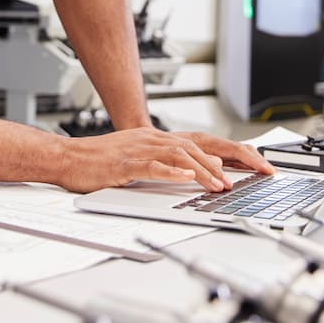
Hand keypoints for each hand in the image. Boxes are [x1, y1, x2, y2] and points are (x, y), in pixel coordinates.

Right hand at [55, 128, 273, 193]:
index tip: (255, 165)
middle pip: (198, 146)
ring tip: (220, 184)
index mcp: (158, 138)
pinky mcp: (125, 162)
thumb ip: (169, 161)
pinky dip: (172, 171)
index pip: (203, 142)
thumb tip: (200, 167)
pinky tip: (187, 178)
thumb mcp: (141, 159)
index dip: (231, 152)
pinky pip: (153, 165)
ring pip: (180, 155)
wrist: (68, 158)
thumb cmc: (101, 162)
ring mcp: (139, 148)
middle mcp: (153, 138)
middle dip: (227, 161)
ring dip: (203, 170)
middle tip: (249, 176)